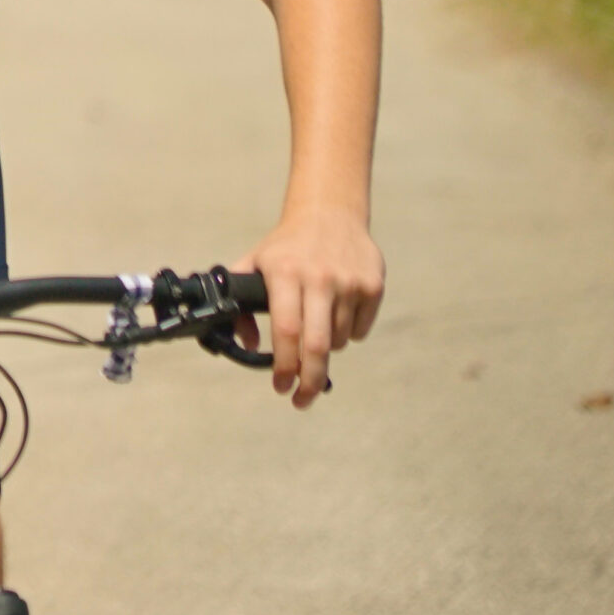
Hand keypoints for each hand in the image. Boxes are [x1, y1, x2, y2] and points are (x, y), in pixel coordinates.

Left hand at [235, 206, 383, 407]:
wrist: (330, 214)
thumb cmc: (286, 247)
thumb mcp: (255, 263)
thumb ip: (240, 303)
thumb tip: (246, 343)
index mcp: (284, 273)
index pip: (286, 329)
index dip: (283, 364)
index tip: (280, 387)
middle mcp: (318, 277)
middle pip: (317, 345)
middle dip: (309, 380)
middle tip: (301, 399)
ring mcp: (349, 282)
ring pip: (339, 341)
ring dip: (325, 350)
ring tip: (314, 329)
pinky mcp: (373, 286)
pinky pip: (360, 331)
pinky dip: (347, 334)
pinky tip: (336, 313)